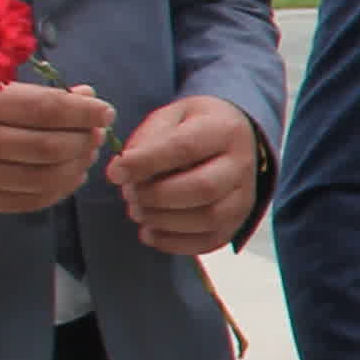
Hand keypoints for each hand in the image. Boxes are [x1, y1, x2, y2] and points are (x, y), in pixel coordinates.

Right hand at [0, 75, 111, 213]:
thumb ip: (31, 91)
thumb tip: (85, 96)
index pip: (49, 108)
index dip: (85, 113)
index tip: (104, 112)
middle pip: (55, 145)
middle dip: (85, 141)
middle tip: (94, 135)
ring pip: (48, 176)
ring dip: (77, 167)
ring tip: (83, 156)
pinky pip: (31, 200)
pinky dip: (59, 190)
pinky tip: (67, 178)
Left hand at [106, 90, 261, 252]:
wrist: (235, 140)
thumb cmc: (195, 127)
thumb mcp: (171, 116)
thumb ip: (147, 140)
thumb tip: (122, 172)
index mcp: (224, 130)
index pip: (185, 148)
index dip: (146, 163)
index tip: (115, 173)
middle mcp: (241, 165)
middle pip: (202, 188)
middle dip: (156, 196)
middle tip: (130, 194)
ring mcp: (243, 198)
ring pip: (207, 218)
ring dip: (162, 220)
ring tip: (138, 211)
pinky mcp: (236, 223)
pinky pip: (208, 242)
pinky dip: (172, 243)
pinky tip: (151, 231)